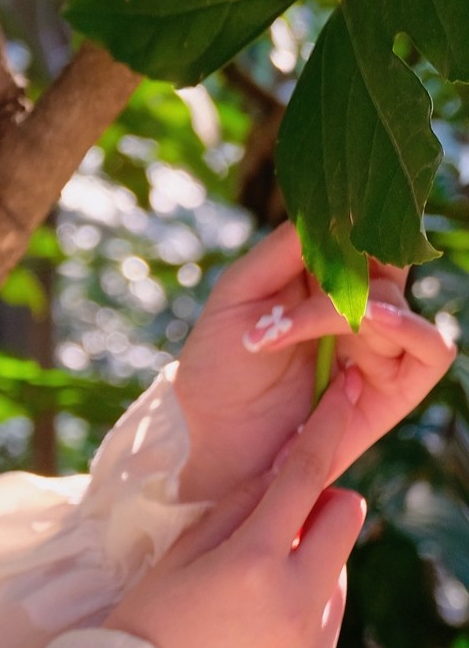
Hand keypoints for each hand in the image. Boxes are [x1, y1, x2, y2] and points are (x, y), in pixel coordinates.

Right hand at [105, 371, 365, 647]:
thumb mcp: (181, 554)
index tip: (343, 395)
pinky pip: (327, 618)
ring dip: (309, 557)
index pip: (305, 476)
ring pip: (338, 569)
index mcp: (255, 561)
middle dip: (321, 501)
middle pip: (345, 517)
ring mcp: (314, 644)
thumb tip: (274, 468)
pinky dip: (304, 603)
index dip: (327, 428)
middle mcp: (297, 602)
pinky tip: (258, 619)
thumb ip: (233, 506)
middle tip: (278, 511)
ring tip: (253, 581)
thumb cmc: (152, 623)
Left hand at [173, 221, 455, 503]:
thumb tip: (328, 209)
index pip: (356, 231)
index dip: (352, 218)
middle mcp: (354, 306)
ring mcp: (378, 346)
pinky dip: (410, 330)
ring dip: (359, 304)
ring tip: (318, 316)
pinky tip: (370, 322)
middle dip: (356, 260)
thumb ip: (284, 249)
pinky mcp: (395, 389)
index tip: (333, 212)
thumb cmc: (219, 362)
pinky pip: (431, 352)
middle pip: (386, 261)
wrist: (216, 438)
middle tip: (315, 274)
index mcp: (317, 275)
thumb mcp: (240, 292)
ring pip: (395, 303)